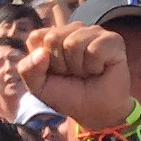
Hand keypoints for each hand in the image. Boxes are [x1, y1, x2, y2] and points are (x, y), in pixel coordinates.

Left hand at [18, 22, 133, 135]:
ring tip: (86, 72)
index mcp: (53, 35)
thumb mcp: (38, 86)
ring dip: (79, 67)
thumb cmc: (68, 95)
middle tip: (73, 74)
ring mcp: (94, 32)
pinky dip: (94, 66)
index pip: (36, 37)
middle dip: (61, 64)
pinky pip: (94, 50)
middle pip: (54, 38)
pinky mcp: (113, 40)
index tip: (54, 73)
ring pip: (74, 43)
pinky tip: (99, 70)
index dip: (42, 61)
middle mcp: (73, 29)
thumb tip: (42, 53)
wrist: (95, 112)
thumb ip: (28, 69)